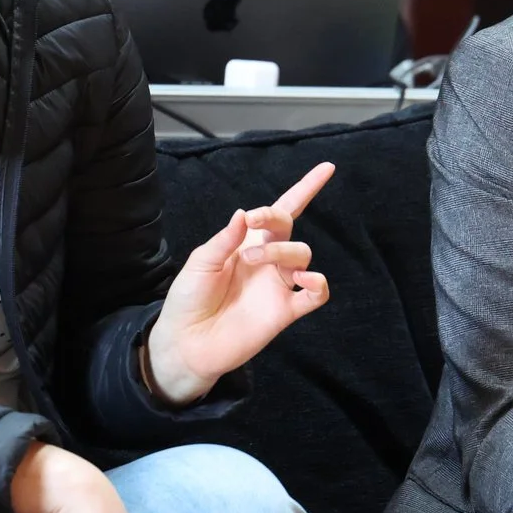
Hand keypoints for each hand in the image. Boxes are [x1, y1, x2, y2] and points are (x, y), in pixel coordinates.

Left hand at [144, 162, 334, 404]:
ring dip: (281, 250)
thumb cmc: (189, 298)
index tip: (326, 169)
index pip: (282, 211)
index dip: (305, 189)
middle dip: (275, 218)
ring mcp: (278, 285)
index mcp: (247, 243)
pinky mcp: (285, 311)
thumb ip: (225, 239)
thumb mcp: (201, 262)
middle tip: (252, 226)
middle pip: (289, 228)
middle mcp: (267, 261)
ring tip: (252, 261)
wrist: (186, 342)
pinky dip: (318, 283)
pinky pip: (315, 295)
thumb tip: (244, 213)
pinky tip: (303, 279)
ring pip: (302, 254)